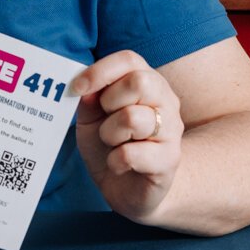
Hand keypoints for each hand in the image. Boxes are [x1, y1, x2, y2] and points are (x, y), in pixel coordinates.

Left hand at [71, 50, 184, 223]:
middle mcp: (166, 101)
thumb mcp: (92, 118)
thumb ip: (88, 98)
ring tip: (112, 144)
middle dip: (109, 102)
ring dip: (109, 134)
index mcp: (147, 83)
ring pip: (133, 118)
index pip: (129, 60)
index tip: (77, 88)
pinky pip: (132, 154)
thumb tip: (82, 86)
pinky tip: (119, 164)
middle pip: (140, 82)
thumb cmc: (112, 145)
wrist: (131, 189)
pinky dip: (115, 161)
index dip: (99, 71)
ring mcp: (171, 131)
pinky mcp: (169, 160)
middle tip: (105, 119)